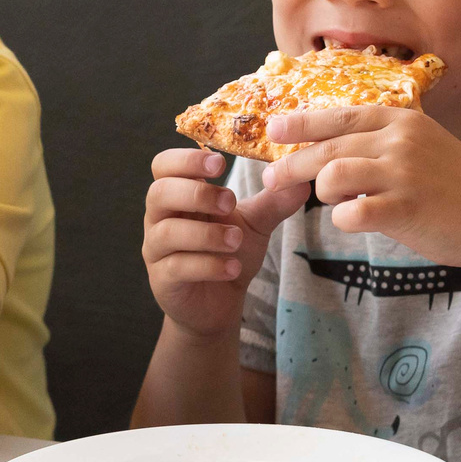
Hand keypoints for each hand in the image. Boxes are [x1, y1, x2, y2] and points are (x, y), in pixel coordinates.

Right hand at [143, 148, 309, 338]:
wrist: (220, 301)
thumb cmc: (230, 250)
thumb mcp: (255, 223)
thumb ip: (274, 202)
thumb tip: (303, 180)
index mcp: (179, 194)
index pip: (165, 165)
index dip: (186, 159)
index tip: (220, 163)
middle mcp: (161, 218)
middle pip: (159, 192)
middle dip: (197, 194)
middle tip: (231, 203)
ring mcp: (157, 249)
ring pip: (168, 232)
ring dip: (207, 234)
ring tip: (237, 240)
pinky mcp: (163, 280)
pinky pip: (177, 267)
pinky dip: (208, 266)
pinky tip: (233, 268)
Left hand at [255, 105, 460, 267]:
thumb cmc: (458, 187)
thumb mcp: (426, 146)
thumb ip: (387, 140)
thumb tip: (337, 146)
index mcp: (403, 121)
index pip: (341, 115)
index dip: (302, 122)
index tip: (274, 129)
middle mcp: (400, 141)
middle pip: (329, 147)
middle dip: (293, 164)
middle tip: (270, 177)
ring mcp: (402, 174)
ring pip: (333, 175)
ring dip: (323, 191)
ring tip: (331, 201)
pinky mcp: (404, 209)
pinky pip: (351, 214)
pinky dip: (343, 220)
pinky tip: (353, 221)